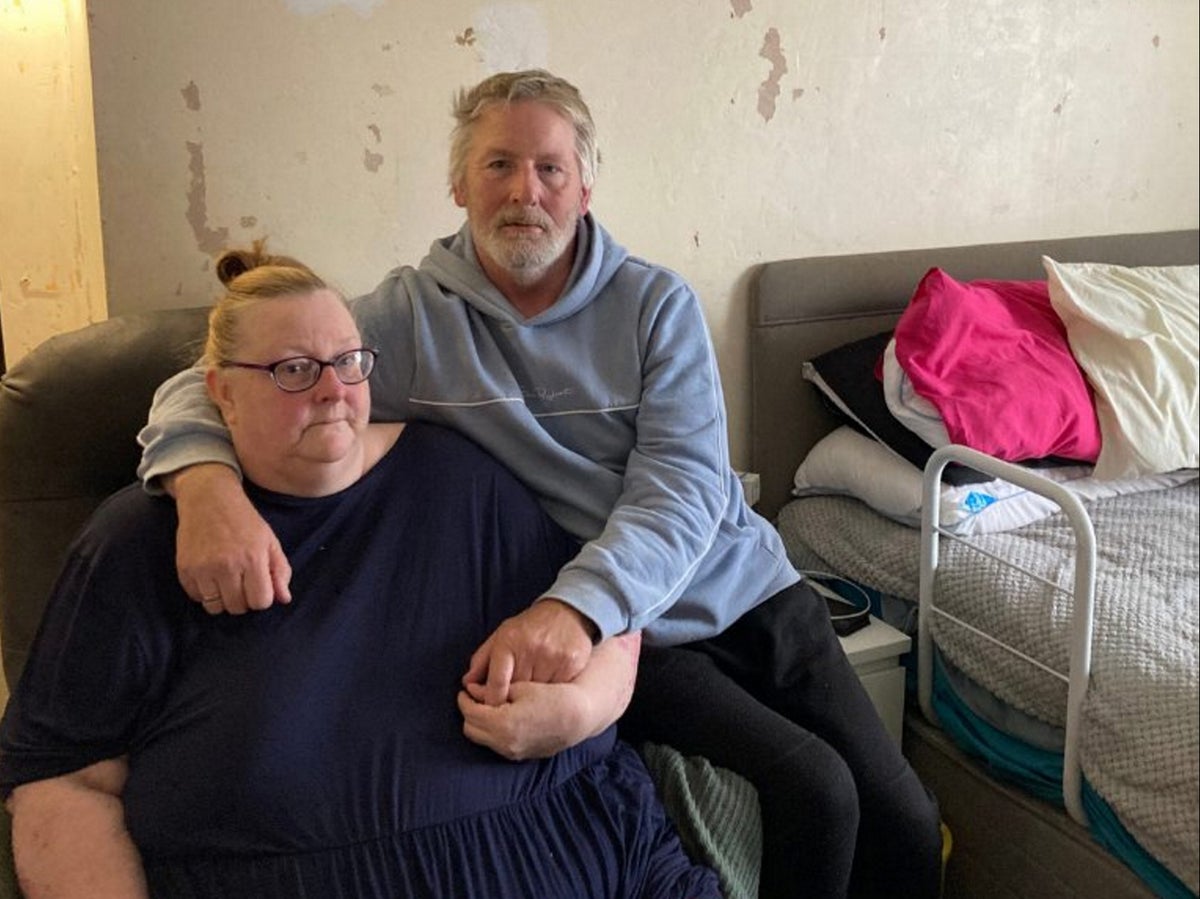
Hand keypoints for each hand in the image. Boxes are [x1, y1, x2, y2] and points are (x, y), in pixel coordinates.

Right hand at [169, 464, 291, 613]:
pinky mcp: (185, 568)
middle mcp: (227, 566)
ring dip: (223, 599)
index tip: (258, 586)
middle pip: (237, 608)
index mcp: (253, 558)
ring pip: (215, 607)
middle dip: (243, 600)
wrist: (209, 499)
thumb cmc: (244, 521)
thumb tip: (284, 599)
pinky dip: (204, 592)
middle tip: (242, 583)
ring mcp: (203, 568)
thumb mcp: (270, 541)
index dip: (262, 598)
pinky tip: (210, 576)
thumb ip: (280, 571)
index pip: (260, 602)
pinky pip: (196, 597)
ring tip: (226, 581)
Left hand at [458, 632, 640, 758]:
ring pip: (482, 740)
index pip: (471, 712)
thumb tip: (471, 688)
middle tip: (474, 697)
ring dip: (480, 724)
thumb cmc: (552, 696)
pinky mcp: (520, 756)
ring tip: (488, 707)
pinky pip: (496, 745)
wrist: (578, 717)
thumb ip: (492, 689)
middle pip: (471, 729)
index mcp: (502, 723)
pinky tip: (502, 717)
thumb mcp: (521, 687)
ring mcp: (512, 753)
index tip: (466, 689)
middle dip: (470, 712)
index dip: (465, 699)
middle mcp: (504, 743)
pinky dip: (492, 732)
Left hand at [462, 599, 595, 704]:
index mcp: (509, 642)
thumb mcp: (501, 636)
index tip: (489, 712)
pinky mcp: (571, 663)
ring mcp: (553, 656)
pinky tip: (550, 689)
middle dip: (511, 699)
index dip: (490, 701)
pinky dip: (551, 693)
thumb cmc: (529, 627)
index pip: (497, 682)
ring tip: (532, 695)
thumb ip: (482, 659)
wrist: (565, 611)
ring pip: (538, 693)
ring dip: (533, 698)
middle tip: (511, 702)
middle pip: (516, 690)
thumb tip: (468, 683)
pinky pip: (557, 689)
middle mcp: (531, 648)